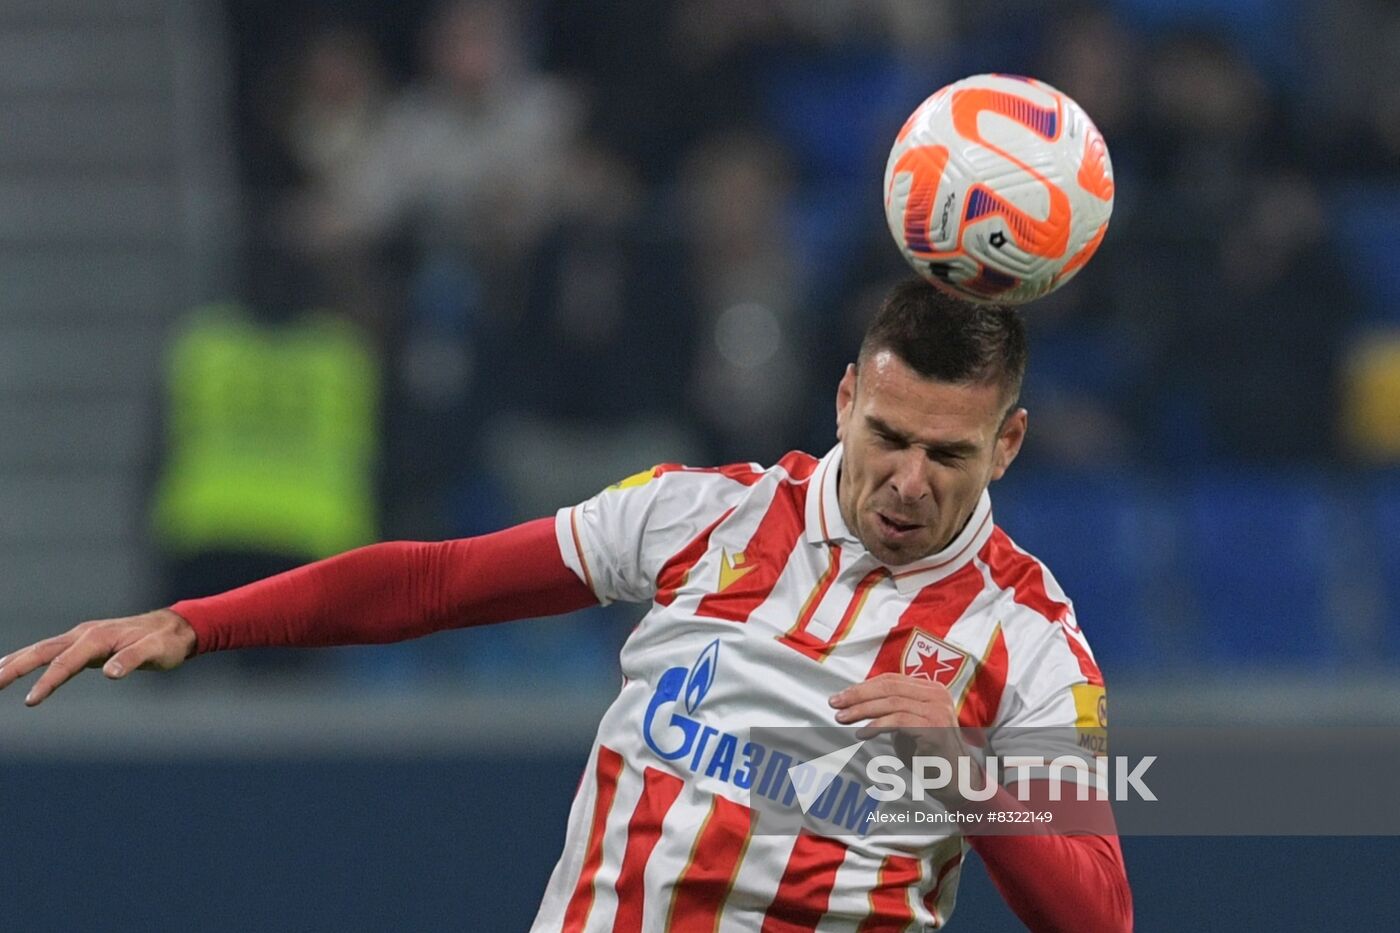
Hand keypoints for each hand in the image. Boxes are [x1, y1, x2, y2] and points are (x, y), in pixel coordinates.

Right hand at [0, 609, 196, 706]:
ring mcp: (81, 637)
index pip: (66, 662)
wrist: (176, 626)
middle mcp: (84, 634)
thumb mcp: (157, 652)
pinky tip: (14, 666)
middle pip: (41, 650)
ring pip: (41, 649)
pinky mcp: (84, 643)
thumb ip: (133, 659)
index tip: (30, 701)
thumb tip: (110, 673)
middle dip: (14, 667)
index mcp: (98, 637)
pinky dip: (28, 658)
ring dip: (15, 661)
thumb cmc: (167, 642)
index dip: (48, 681)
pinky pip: (50, 651)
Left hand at [829, 672, 964, 757]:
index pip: (891, 679)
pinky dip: (876, 725)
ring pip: (891, 702)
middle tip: (835, 703)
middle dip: (858, 695)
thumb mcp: (908, 724)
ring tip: (842, 718)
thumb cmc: (927, 754)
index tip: (841, 696)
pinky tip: (862, 733)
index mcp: (931, 689)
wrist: (955, 781)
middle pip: (889, 687)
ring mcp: (938, 710)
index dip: (863, 686)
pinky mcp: (935, 728)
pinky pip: (899, 721)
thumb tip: (856, 699)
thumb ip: (892, 709)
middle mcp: (937, 694)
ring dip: (862, 710)